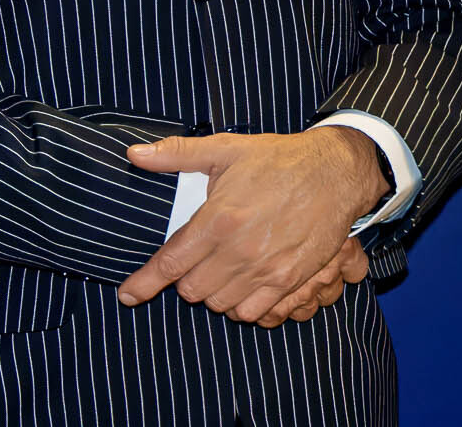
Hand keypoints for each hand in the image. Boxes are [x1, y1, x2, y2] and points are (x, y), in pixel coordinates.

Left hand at [115, 129, 386, 322]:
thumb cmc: (277, 159)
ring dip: (211, 291)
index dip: (145, 282)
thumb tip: (134, 154)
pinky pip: (253, 313)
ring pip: (220, 304)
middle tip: (193, 259)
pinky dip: (239, 305)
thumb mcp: (225, 149)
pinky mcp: (291, 281)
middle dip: (184, 278)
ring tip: (216, 269)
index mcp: (219, 219)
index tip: (128, 294)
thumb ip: (177, 154)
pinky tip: (239, 285)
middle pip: (192, 289)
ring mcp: (267, 270)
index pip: (171, 262)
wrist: (334, 173)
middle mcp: (240, 250)